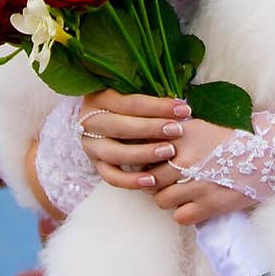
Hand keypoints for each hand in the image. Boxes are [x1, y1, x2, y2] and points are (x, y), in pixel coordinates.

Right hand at [76, 90, 191, 183]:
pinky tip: (151, 180)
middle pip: (121, 127)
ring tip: (169, 152)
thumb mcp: (133, 95)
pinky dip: (130, 181)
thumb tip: (180, 107)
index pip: (131, 103)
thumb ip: (151, 101)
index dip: (159, 106)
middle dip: (152, 129)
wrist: (102, 120)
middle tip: (177, 130)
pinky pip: (111, 177)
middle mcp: (90, 122)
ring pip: (115, 153)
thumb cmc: (128, 105)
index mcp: (99, 98)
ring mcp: (91, 145)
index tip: (184, 110)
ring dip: (144, 154)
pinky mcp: (95, 164)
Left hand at [120, 115, 254, 226]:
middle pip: (149, 177)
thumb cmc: (235, 140)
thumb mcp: (203, 126)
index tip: (152, 163)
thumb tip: (149, 140)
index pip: (145, 150)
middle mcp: (186, 157)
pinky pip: (179, 217)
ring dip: (169, 198)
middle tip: (166, 181)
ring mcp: (197, 182)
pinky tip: (195, 204)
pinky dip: (185, 213)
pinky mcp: (209, 205)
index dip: (146, 160)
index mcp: (183, 133)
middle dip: (154, 182)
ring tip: (182, 193)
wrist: (271, 155)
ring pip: (161, 200)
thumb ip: (176, 132)